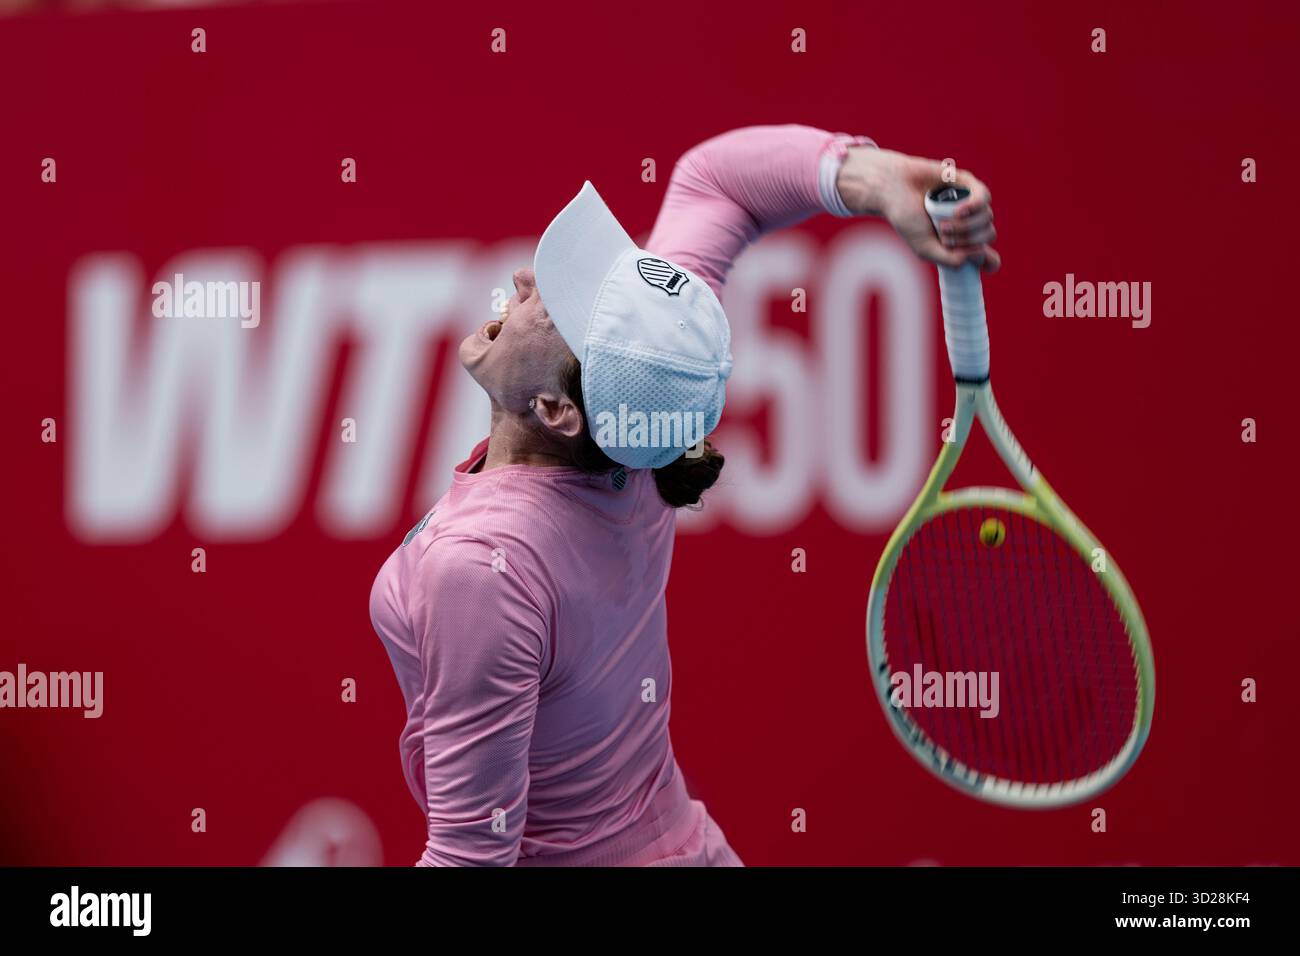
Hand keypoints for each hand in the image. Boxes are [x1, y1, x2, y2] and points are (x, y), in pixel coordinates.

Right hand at [836, 147, 999, 272]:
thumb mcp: (925, 249)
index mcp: (960, 241)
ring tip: (942, 224)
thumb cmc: (907, 219)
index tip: (980, 262)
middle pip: (987, 236)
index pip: (987, 255)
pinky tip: (958, 211)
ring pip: (986, 218)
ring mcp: (970, 203)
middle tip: (943, 235)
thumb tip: (976, 255)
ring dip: (966, 226)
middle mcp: (969, 222)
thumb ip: (950, 260)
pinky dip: (974, 207)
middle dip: (967, 240)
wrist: (893, 190)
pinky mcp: (968, 183)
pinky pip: (984, 198)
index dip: (989, 261)